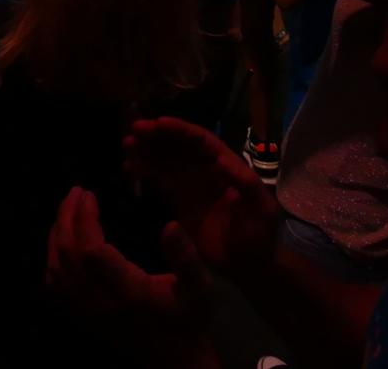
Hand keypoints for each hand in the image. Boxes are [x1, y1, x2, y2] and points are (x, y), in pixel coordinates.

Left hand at [46, 187, 212, 350]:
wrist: (175, 360)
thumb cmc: (188, 318)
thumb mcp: (200, 288)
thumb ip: (186, 257)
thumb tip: (170, 225)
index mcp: (127, 291)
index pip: (91, 250)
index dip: (85, 218)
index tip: (89, 194)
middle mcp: (99, 302)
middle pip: (67, 254)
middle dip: (67, 217)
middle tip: (75, 191)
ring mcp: (87, 312)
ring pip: (56, 269)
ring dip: (56, 235)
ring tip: (67, 210)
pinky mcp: (82, 318)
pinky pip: (55, 287)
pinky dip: (52, 259)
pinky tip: (60, 242)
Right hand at [123, 116, 278, 276]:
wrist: (247, 265)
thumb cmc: (259, 236)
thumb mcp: (261, 210)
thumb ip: (247, 185)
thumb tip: (223, 160)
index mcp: (227, 166)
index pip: (201, 141)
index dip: (180, 130)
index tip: (158, 123)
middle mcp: (207, 169)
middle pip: (180, 145)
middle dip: (158, 135)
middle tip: (134, 130)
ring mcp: (192, 183)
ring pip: (166, 159)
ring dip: (147, 149)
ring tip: (126, 145)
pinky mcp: (179, 199)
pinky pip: (159, 178)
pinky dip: (144, 170)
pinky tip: (129, 168)